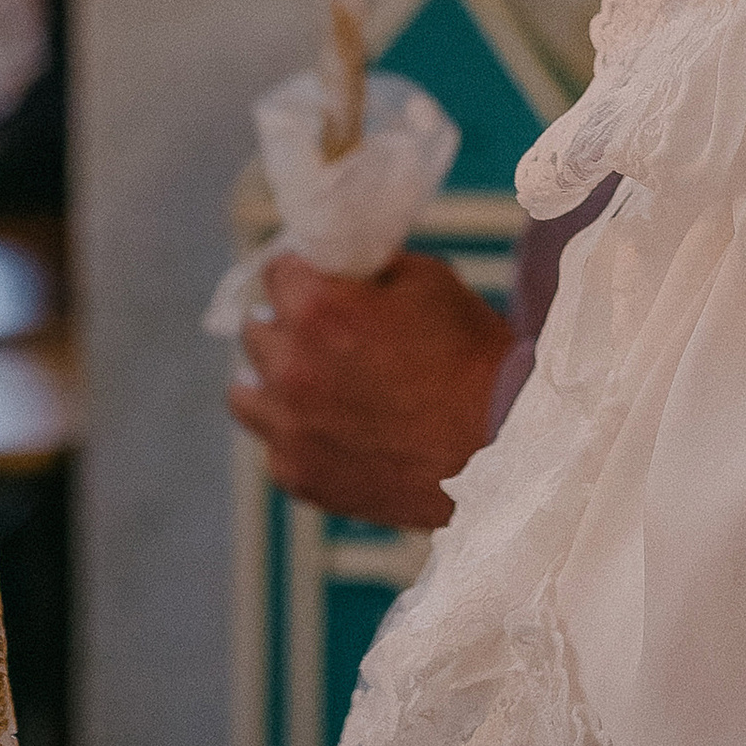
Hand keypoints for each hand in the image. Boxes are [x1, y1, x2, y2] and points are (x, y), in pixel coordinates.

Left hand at [227, 249, 510, 524]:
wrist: (502, 445)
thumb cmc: (473, 357)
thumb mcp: (429, 282)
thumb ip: (371, 271)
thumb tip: (342, 270)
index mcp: (317, 310)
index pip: (275, 273)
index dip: (300, 274)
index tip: (314, 282)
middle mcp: (291, 368)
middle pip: (255, 330)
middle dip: (285, 325)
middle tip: (322, 335)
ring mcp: (290, 428)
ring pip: (244, 392)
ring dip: (271, 380)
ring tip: (308, 384)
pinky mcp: (300, 475)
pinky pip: (274, 444)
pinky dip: (296, 434)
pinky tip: (333, 430)